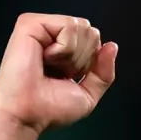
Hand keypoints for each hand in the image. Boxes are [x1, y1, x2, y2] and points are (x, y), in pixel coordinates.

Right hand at [0, 14, 118, 139]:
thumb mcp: (87, 94)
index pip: (94, 40)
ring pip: (82, 27)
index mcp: (62, 49)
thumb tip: (112, 46)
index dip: (90, 63)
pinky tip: (45, 59)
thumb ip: (104, 72)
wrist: (28, 115)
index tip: (68, 78)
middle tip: (58, 73)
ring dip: (73, 55)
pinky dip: (64, 49)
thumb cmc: (49, 109)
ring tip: (50, 67)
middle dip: (83, 58)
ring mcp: (40, 28)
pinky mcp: (30, 24)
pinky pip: (68, 26)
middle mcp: (51, 35)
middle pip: (90, 31)